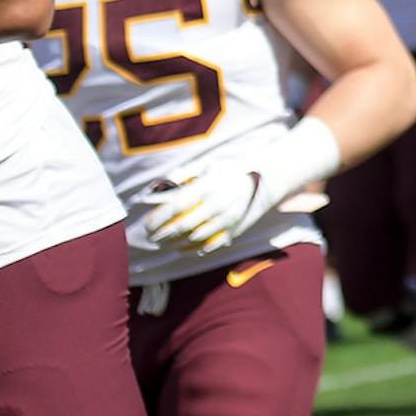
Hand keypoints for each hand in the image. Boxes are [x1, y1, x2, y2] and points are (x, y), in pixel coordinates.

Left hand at [142, 163, 269, 254]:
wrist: (268, 179)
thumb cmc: (232, 171)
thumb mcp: (210, 166)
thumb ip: (185, 175)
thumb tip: (160, 186)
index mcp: (208, 187)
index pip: (175, 207)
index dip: (158, 218)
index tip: (147, 224)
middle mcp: (218, 204)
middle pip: (183, 226)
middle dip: (163, 235)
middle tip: (153, 237)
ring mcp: (228, 218)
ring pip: (196, 238)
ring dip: (176, 245)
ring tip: (166, 244)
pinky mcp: (237, 229)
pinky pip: (212, 245)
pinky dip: (196, 250)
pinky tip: (184, 250)